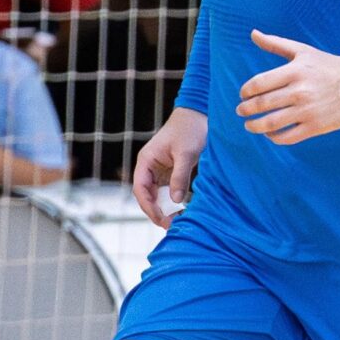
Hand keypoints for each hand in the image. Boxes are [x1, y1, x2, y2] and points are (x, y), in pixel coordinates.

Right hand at [131, 107, 207, 225]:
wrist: (199, 114)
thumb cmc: (190, 129)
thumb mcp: (186, 153)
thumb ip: (180, 177)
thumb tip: (175, 201)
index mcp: (146, 160)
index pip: (140, 188)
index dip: (148, 206)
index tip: (160, 218)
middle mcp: (149, 166)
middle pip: (146, 195)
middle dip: (155, 211)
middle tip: (169, 224)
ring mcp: (160, 170)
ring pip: (156, 195)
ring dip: (163, 208)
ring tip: (175, 220)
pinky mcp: (171, 171)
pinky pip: (167, 190)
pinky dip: (172, 201)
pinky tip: (181, 209)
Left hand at [236, 31, 339, 145]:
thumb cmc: (326, 65)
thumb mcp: (302, 51)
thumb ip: (275, 44)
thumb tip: (253, 33)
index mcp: (295, 71)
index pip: (259, 83)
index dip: (245, 91)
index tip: (243, 94)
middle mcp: (300, 91)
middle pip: (262, 104)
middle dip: (245, 110)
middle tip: (241, 111)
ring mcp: (308, 110)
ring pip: (271, 123)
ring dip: (254, 126)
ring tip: (249, 125)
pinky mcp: (316, 126)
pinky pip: (288, 137)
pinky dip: (274, 137)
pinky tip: (270, 134)